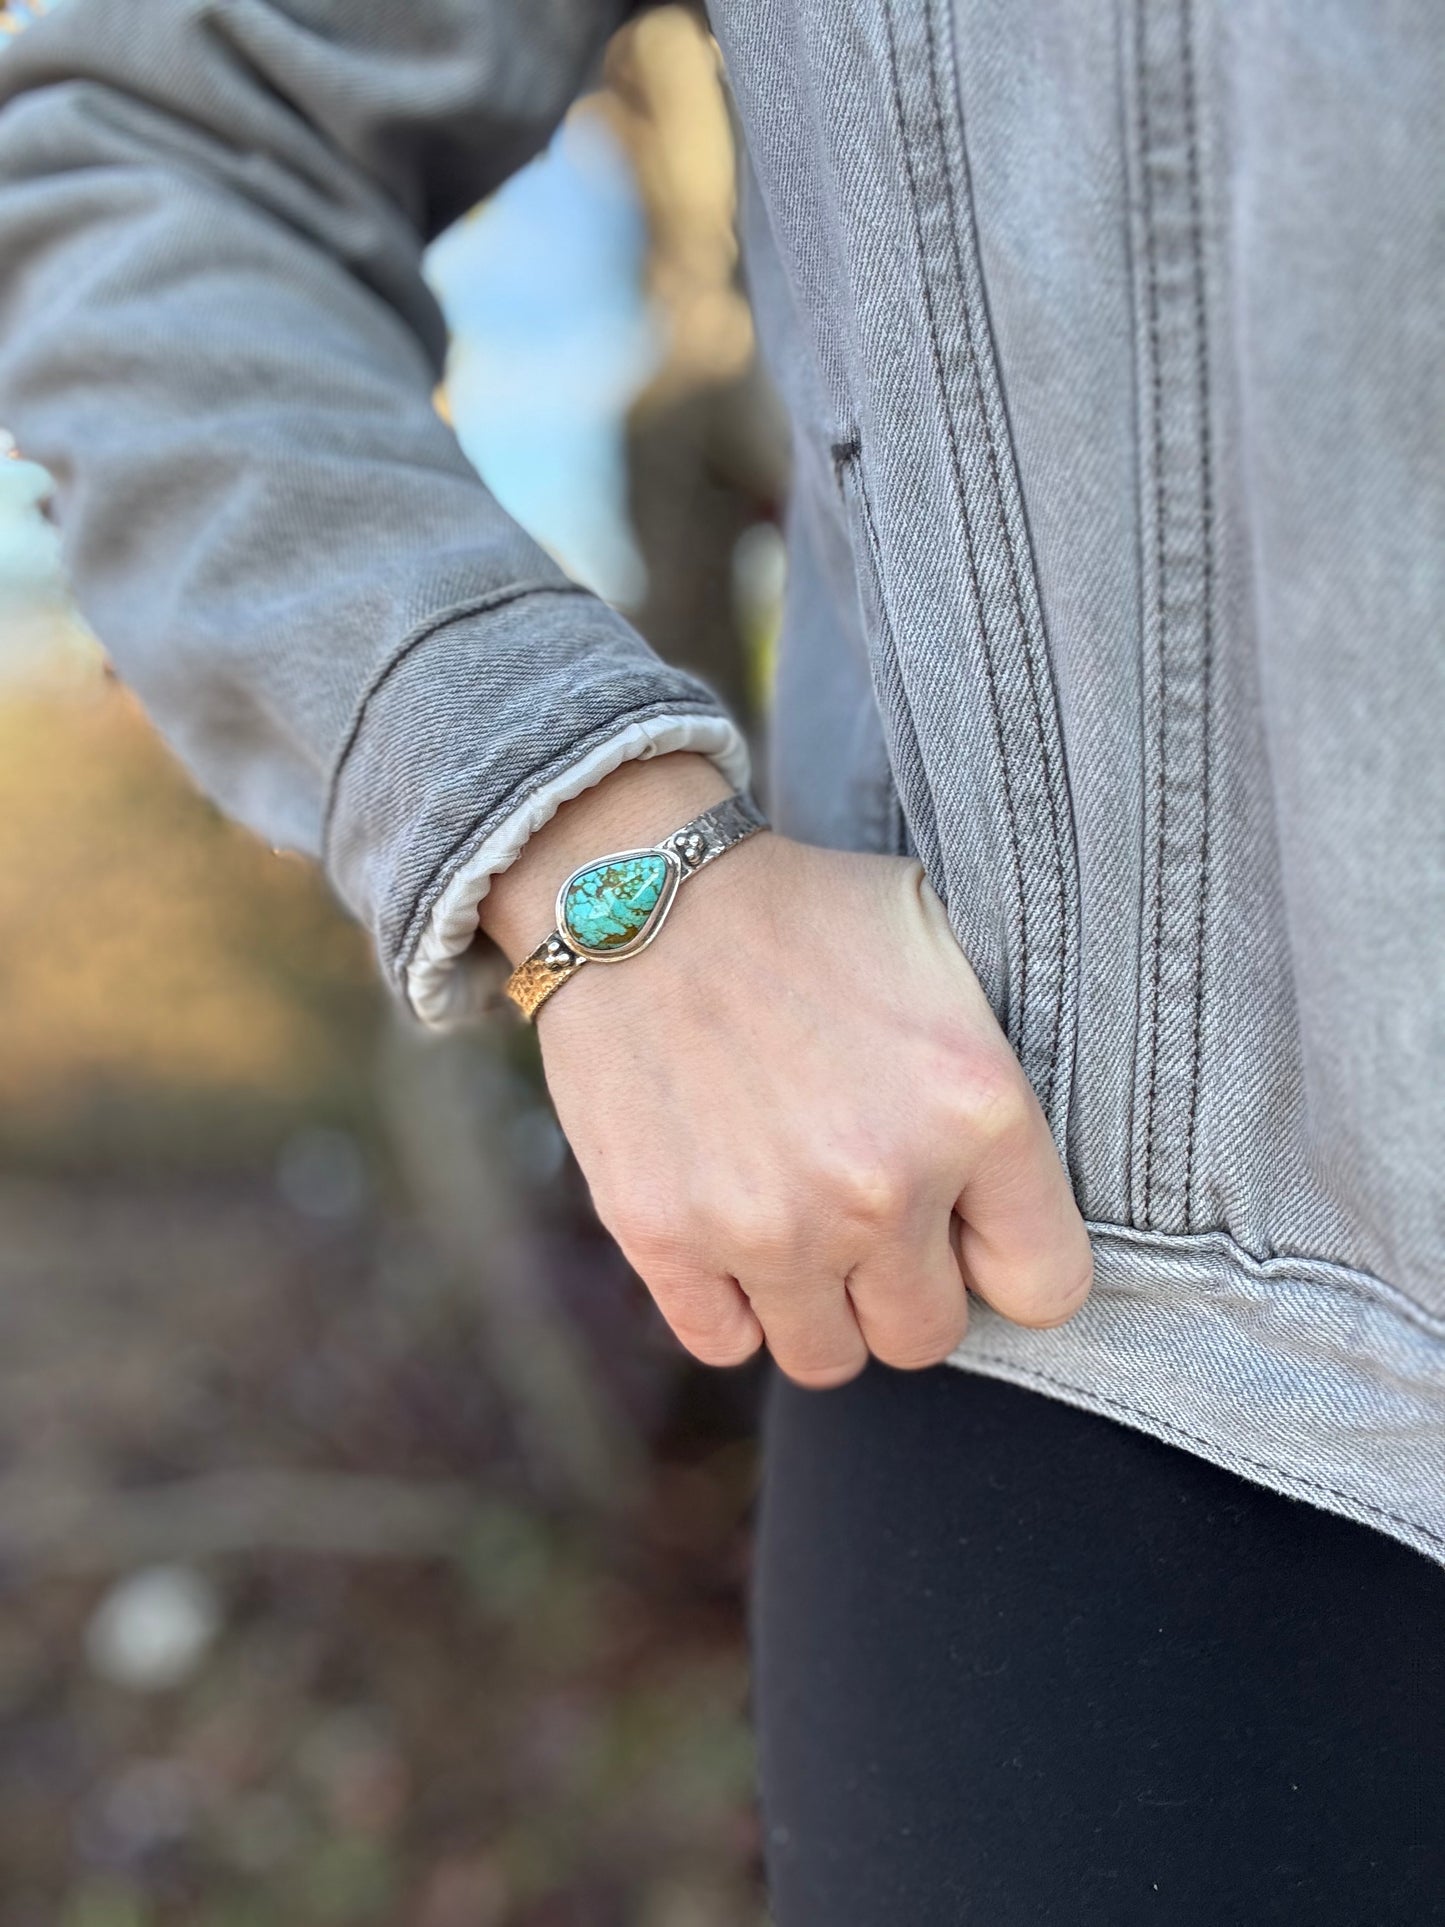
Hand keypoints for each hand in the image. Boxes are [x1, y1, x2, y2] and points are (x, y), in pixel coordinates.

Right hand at [481, 755, 1091, 1386]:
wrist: (637, 891)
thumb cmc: (804, 913)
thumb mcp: (942, 950)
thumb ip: (996, 1073)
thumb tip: (1023, 1172)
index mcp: (976, 1112)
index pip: (1046, 1288)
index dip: (1004, 1260)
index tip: (967, 1227)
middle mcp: (882, 1188)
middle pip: (927, 1337)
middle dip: (905, 1287)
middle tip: (871, 1220)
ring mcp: (769, 1224)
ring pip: (827, 1359)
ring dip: (819, 1305)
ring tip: (797, 1226)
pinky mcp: (665, 1237)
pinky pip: (724, 1342)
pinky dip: (730, 1305)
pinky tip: (728, 1230)